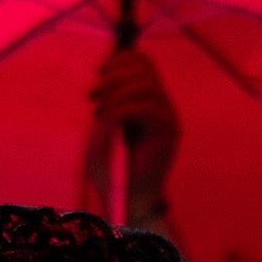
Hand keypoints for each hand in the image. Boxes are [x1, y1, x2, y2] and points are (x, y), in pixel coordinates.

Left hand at [80, 46, 180, 231]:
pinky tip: (109, 124)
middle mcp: (162, 105)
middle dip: (114, 76)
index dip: (119, 61)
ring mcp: (168, 118)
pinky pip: (148, 107)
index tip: (98, 76)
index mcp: (148, 99)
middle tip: (93, 97)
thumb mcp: (102, 124)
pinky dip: (122, 110)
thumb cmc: (111, 166)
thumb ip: (108, 97)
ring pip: (146, 86)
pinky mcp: (168, 133)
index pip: (143, 61)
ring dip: (116, 94)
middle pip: (145, 68)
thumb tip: (106, 70)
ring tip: (100, 113)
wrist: (124, 200)